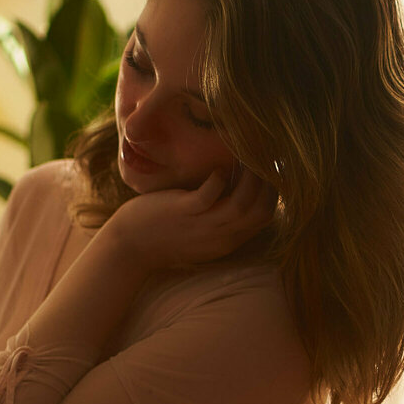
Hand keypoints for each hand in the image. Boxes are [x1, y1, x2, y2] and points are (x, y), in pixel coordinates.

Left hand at [102, 165, 277, 271]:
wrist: (130, 246)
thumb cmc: (164, 232)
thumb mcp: (201, 230)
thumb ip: (221, 216)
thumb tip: (239, 188)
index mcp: (227, 240)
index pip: (264, 218)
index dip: (273, 193)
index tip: (272, 170)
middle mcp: (219, 236)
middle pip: (259, 213)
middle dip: (268, 184)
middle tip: (266, 158)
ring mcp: (201, 226)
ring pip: (240, 205)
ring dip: (248, 179)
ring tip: (248, 157)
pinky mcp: (182, 213)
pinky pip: (208, 195)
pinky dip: (218, 180)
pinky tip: (219, 168)